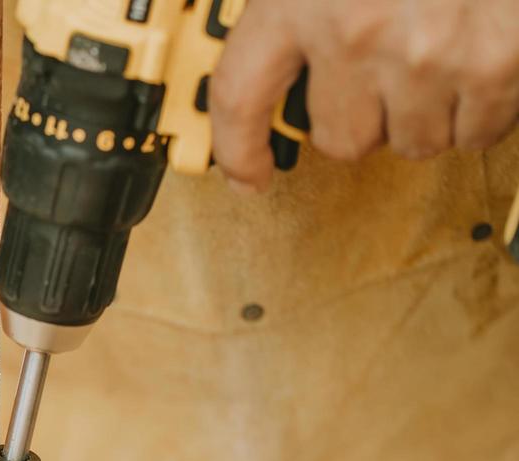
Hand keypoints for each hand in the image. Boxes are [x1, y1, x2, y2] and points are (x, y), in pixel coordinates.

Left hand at [211, 0, 518, 191]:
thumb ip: (299, 0)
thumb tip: (280, 43)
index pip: (239, 95)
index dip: (238, 148)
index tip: (247, 174)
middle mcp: (357, 31)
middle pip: (340, 138)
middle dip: (363, 118)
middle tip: (388, 74)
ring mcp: (428, 55)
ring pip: (413, 142)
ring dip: (425, 113)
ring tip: (441, 57)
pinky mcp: (494, 66)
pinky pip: (477, 131)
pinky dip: (481, 110)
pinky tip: (480, 64)